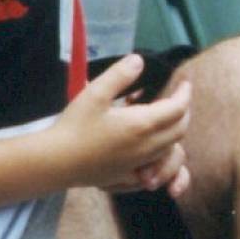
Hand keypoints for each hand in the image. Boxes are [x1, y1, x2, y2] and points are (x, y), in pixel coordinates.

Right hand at [54, 58, 192, 191]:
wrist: (55, 163)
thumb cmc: (74, 126)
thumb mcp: (95, 93)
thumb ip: (120, 75)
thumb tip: (140, 60)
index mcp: (142, 125)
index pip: (178, 109)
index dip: (185, 94)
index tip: (185, 82)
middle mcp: (147, 147)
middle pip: (180, 130)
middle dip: (183, 112)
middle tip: (177, 98)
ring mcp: (138, 165)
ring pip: (170, 150)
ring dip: (173, 132)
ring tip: (162, 119)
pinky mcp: (127, 177)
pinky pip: (156, 169)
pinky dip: (161, 158)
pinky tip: (149, 149)